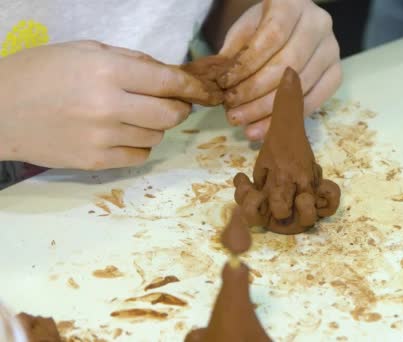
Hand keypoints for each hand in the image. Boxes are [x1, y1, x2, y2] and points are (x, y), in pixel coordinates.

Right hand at [0, 41, 212, 169]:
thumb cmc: (42, 72)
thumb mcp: (85, 51)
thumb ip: (131, 61)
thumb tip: (169, 74)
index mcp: (108, 71)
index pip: (170, 83)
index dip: (194, 88)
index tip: (205, 92)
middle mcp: (110, 105)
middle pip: (171, 115)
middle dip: (178, 108)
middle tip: (169, 103)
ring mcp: (103, 137)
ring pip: (157, 136)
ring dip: (155, 126)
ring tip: (133, 116)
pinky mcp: (95, 161)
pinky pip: (140, 157)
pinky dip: (140, 145)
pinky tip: (123, 134)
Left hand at [219, 0, 341, 140]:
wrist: (293, 25)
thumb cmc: (263, 27)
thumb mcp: (244, 30)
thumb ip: (233, 52)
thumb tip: (219, 83)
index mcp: (293, 3)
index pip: (272, 36)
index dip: (247, 64)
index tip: (224, 84)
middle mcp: (319, 24)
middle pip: (288, 65)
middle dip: (256, 93)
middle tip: (232, 111)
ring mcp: (331, 50)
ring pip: (300, 87)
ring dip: (269, 111)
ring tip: (244, 124)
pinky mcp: (336, 73)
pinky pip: (314, 102)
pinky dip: (288, 119)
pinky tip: (265, 130)